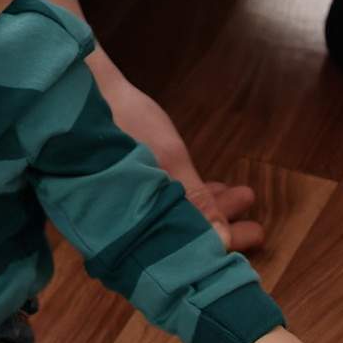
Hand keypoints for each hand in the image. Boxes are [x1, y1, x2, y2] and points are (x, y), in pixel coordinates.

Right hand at [88, 44, 260, 246]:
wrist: (86, 88)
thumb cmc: (126, 122)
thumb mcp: (168, 159)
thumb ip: (195, 202)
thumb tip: (221, 242)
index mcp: (128, 224)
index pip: (182, 253)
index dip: (221, 246)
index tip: (253, 234)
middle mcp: (122, 225)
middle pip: (181, 239)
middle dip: (222, 229)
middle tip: (256, 225)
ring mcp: (122, 208)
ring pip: (175, 221)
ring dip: (210, 210)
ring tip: (241, 196)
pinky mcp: (124, 191)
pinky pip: (163, 205)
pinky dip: (188, 199)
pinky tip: (212, 188)